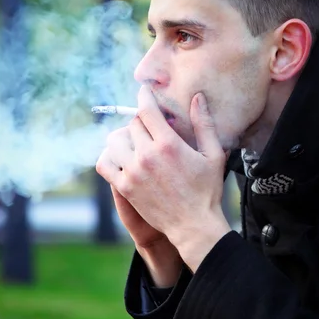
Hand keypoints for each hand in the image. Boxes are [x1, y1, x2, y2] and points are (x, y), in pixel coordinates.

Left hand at [96, 86, 231, 271]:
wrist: (193, 225)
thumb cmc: (207, 191)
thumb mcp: (213, 155)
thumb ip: (204, 124)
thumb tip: (197, 97)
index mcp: (168, 144)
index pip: (146, 110)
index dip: (144, 97)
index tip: (144, 92)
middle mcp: (147, 155)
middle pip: (132, 124)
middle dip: (140, 120)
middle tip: (149, 126)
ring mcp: (133, 172)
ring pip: (114, 140)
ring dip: (123, 137)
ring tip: (134, 142)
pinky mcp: (124, 187)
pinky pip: (104, 164)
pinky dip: (109, 157)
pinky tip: (121, 158)